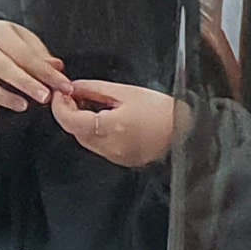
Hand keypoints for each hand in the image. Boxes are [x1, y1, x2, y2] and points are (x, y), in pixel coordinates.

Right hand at [0, 19, 66, 116]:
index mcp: (0, 33)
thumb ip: (40, 56)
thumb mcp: (24, 40)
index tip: (64, 86)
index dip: (46, 72)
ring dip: (1, 96)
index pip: (24, 54)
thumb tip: (58, 68)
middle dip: (25, 83)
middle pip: (2, 66)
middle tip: (45, 97)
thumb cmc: (6, 42)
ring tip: (22, 106)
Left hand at [51, 79, 187, 166]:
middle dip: (69, 112)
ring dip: (81, 122)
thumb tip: (72, 88)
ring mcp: (116, 157)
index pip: (69, 121)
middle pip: (75, 131)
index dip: (59, 106)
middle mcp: (110, 148)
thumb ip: (95, 89)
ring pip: (85, 140)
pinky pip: (99, 146)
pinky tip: (104, 118)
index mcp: (111, 128)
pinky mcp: (123, 161)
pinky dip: (95, 132)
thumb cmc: (163, 109)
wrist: (191, 132)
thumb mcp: (127, 92)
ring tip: (91, 103)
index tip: (61, 92)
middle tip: (74, 93)